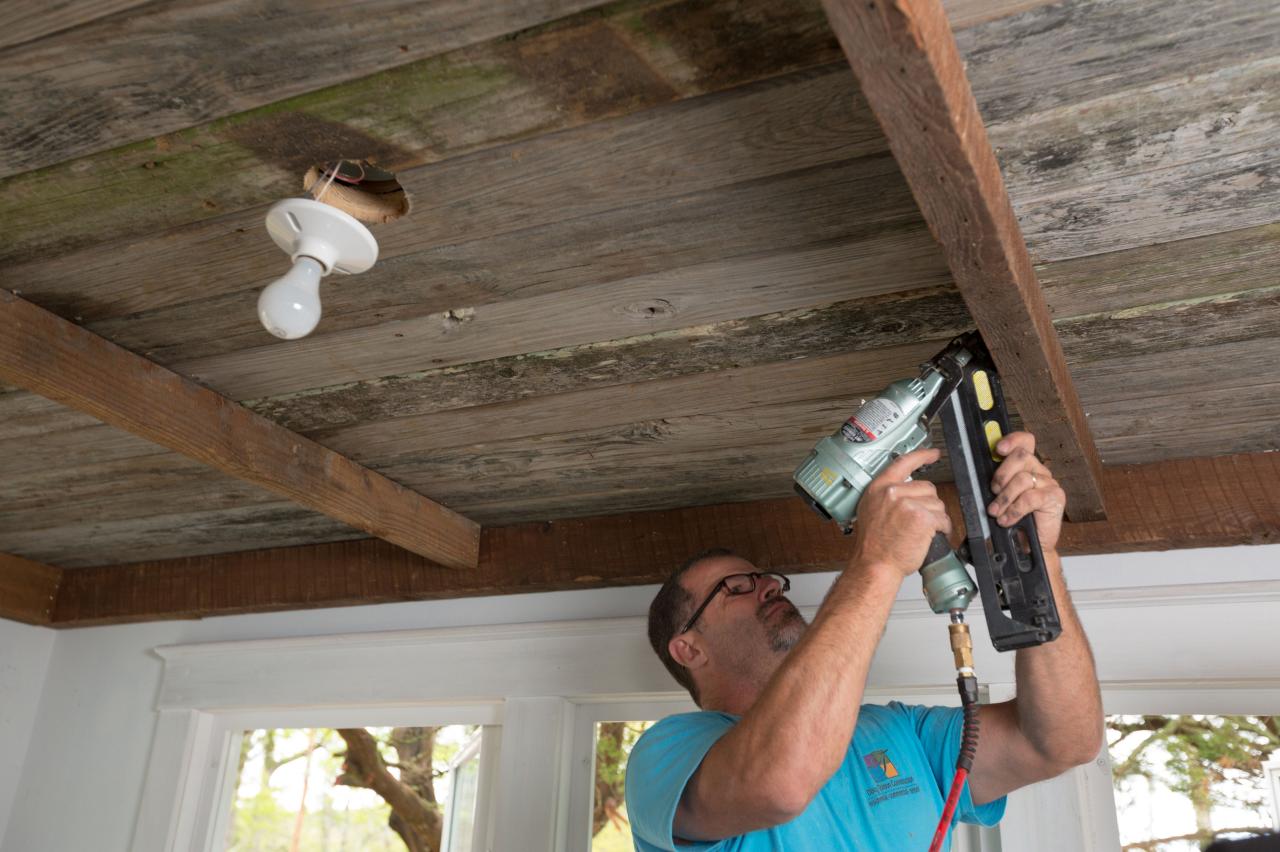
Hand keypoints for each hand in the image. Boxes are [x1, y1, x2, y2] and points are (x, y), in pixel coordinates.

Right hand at [849, 448, 952, 578]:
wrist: (875, 563)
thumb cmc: (874, 544)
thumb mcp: (871, 510)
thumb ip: (887, 496)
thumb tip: (905, 490)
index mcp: (879, 487)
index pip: (904, 463)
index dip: (922, 455)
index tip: (933, 453)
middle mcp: (893, 492)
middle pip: (928, 488)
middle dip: (929, 504)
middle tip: (918, 521)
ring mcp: (908, 504)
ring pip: (937, 504)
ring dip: (936, 518)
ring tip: (921, 531)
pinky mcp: (922, 517)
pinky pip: (943, 518)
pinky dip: (942, 529)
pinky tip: (930, 536)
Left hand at [987, 432, 1065, 551]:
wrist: (1028, 546)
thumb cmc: (1014, 520)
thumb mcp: (1000, 497)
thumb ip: (997, 482)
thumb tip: (978, 470)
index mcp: (1026, 467)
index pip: (1025, 441)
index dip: (1012, 440)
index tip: (998, 448)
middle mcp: (1039, 472)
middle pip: (1021, 456)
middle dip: (1001, 474)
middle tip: (993, 492)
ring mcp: (1049, 484)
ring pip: (1022, 479)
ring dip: (1004, 498)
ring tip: (996, 512)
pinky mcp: (1055, 497)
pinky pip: (1030, 498)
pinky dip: (1013, 510)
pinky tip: (1007, 520)